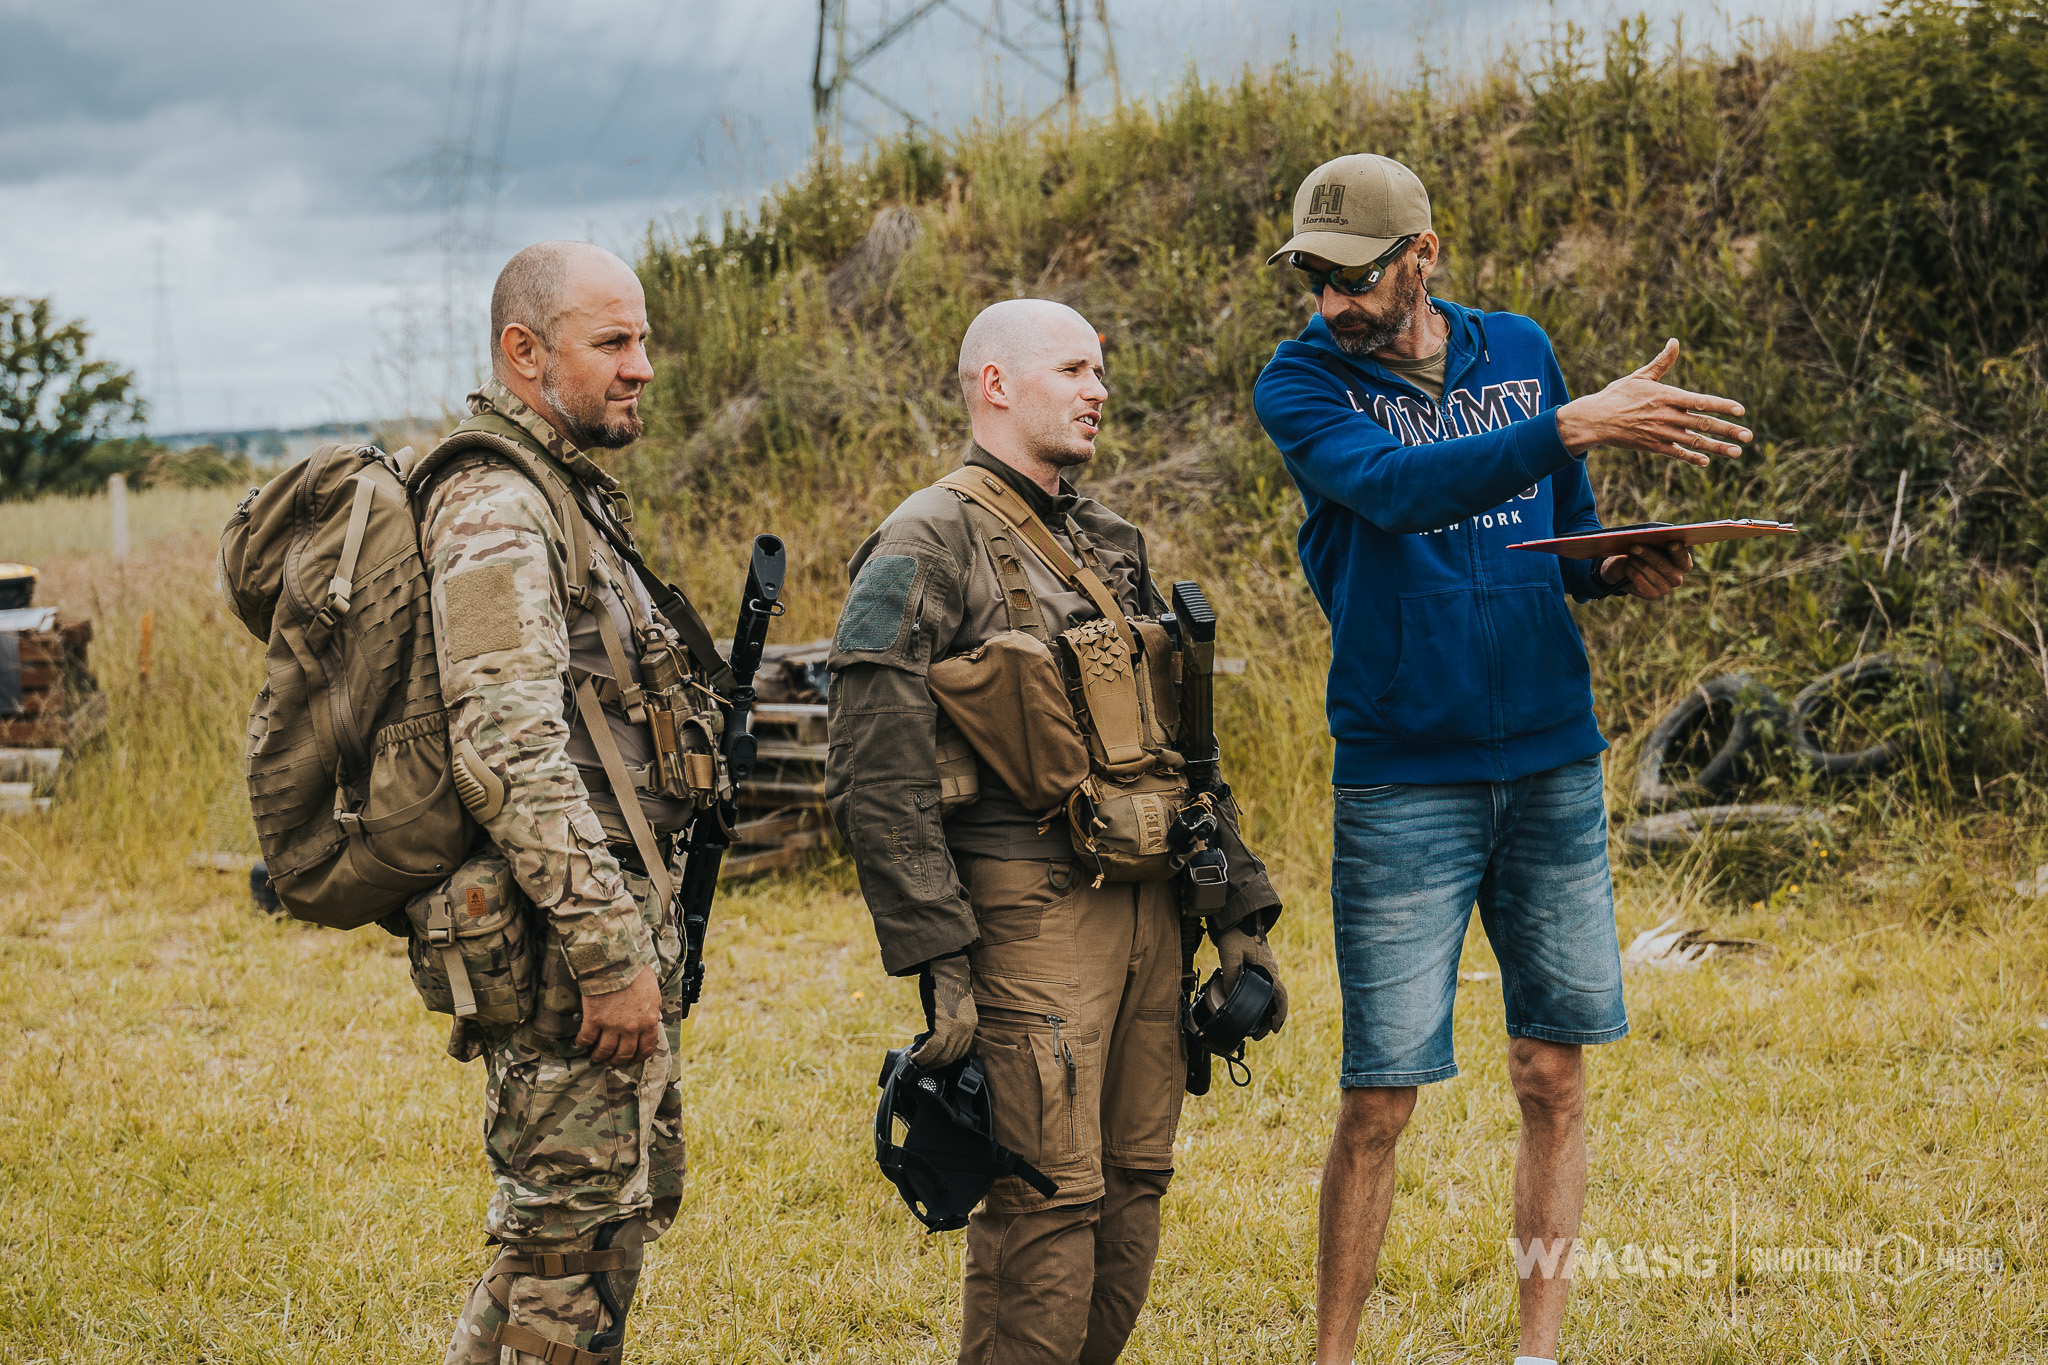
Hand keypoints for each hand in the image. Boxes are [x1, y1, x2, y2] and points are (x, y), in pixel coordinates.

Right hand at [577, 965, 662, 1065]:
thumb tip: (656, 1020)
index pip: (646, 1048)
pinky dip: (582, 1043)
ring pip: (605, 1051)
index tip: (631, 1060)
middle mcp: (631, 1028)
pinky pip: (586, 1039)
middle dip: (616, 1060)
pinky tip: (580, 1044)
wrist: (616, 962)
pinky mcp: (594, 1020)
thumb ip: (654, 1010)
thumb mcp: (654, 993)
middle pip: (624, 1054)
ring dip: (599, 1057)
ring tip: (595, 1056)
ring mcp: (612, 1025)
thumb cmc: (636, 973)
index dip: (637, 1058)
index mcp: (649, 1021)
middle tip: (610, 1060)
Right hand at [911, 953, 978, 1068]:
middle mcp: (967, 1029)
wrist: (946, 967)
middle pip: (951, 1056)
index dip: (945, 1060)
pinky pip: (933, 1048)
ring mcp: (957, 1028)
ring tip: (916, 1063)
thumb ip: (948, 1023)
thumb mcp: (953, 1007)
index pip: (960, 1051)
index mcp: (971, 1025)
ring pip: (942, 1054)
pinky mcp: (945, 1024)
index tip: (933, 1063)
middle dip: (936, 1064)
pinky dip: (923, 1055)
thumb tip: (935, 1037)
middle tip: (923, 1067)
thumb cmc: (946, 983)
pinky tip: (914, 1056)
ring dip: (927, 1061)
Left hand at [1213, 922, 1288, 1034]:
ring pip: (1270, 995)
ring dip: (1264, 1012)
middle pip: (1276, 1000)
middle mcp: (1271, 971)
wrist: (1238, 915)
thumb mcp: (1230, 954)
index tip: (1275, 1029)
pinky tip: (1248, 1007)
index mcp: (1268, 969)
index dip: (1280, 1014)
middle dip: (1269, 1020)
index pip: (1280, 996)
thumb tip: (1229, 997)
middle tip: (1256, 1035)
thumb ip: (1230, 975)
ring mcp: (1266, 968)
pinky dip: (1259, 1001)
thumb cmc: (1235, 932)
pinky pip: (1264, 987)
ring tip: (1251, 1027)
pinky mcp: (1259, 965)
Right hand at [1554, 339, 1751, 465]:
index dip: (1722, 406)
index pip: (1701, 401)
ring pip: (1694, 441)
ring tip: (1737, 451)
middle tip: (1748, 436)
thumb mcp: (1640, 376)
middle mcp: (1666, 415)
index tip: (1740, 410)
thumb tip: (1675, 341)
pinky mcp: (1652, 446)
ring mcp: (1660, 433)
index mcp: (1666, 396)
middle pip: (1703, 424)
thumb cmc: (1617, 395)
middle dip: (1728, 430)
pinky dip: (1692, 457)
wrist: (1594, 419)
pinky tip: (1706, 460)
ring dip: (1717, 447)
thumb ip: (1662, 362)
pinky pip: (1676, 453)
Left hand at [1599, 541, 1692, 599]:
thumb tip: (1650, 535)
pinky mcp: (1653, 595)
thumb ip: (1655, 539)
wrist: (1627, 568)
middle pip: (1662, 564)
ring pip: (1647, 570)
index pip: (1683, 557)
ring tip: (1630, 557)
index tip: (1671, 543)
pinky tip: (1628, 568)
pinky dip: (1631, 571)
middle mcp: (1677, 578)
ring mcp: (1666, 588)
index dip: (1677, 550)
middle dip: (1647, 553)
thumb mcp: (1650, 543)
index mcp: (1683, 563)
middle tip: (1634, 546)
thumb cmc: (1643, 551)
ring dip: (1635, 561)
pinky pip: (1639, 580)